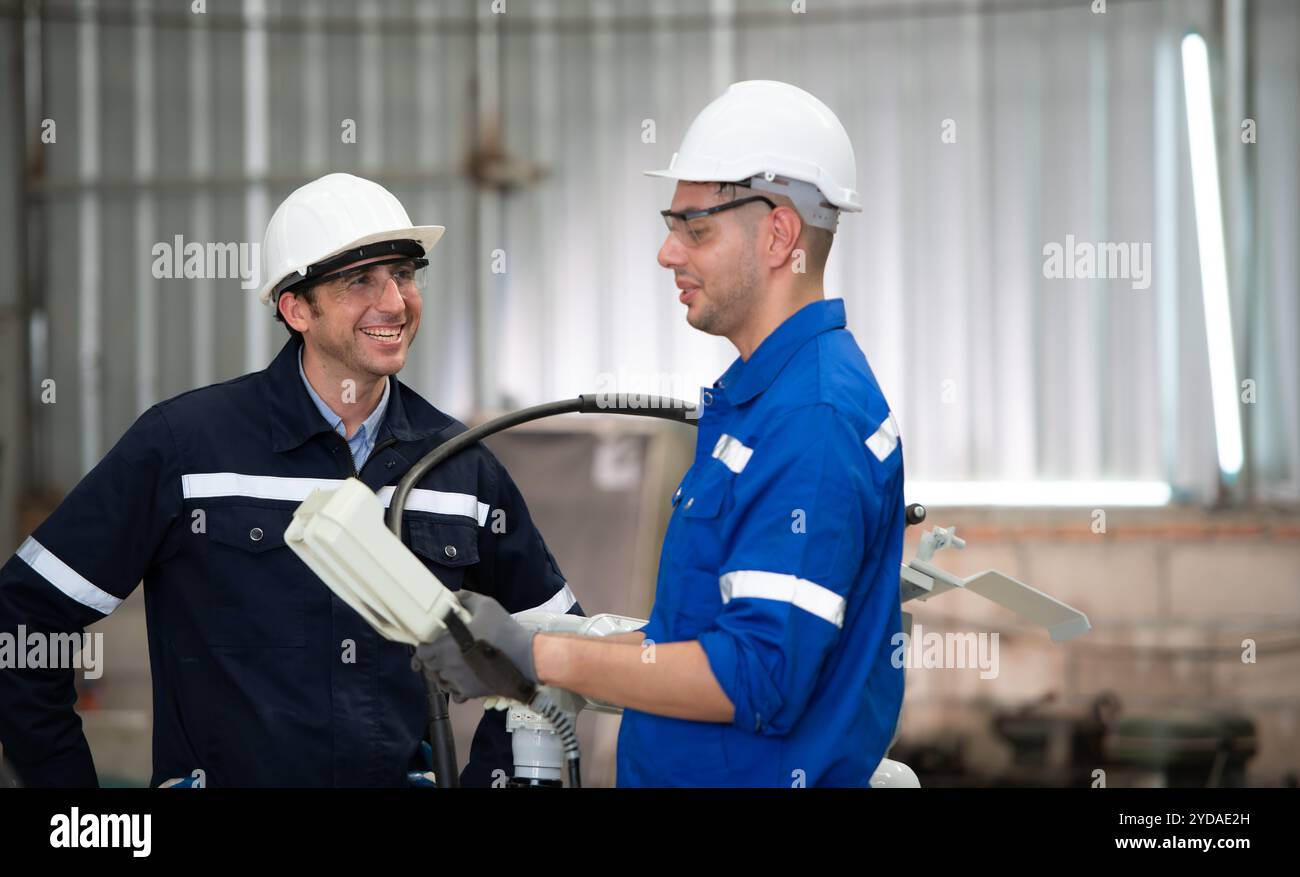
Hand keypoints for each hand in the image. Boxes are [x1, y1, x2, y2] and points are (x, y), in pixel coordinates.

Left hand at [412, 591, 537, 701]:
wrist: (525, 658)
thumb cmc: (503, 631)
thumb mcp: (486, 606)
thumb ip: (465, 599)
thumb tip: (451, 596)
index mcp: (446, 647)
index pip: (421, 652)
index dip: (425, 648)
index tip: (432, 643)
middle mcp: (448, 666)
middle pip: (429, 667)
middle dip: (433, 660)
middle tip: (444, 652)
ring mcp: (458, 682)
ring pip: (441, 680)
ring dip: (443, 673)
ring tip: (454, 666)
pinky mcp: (470, 692)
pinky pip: (454, 693)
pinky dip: (455, 687)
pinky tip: (463, 679)